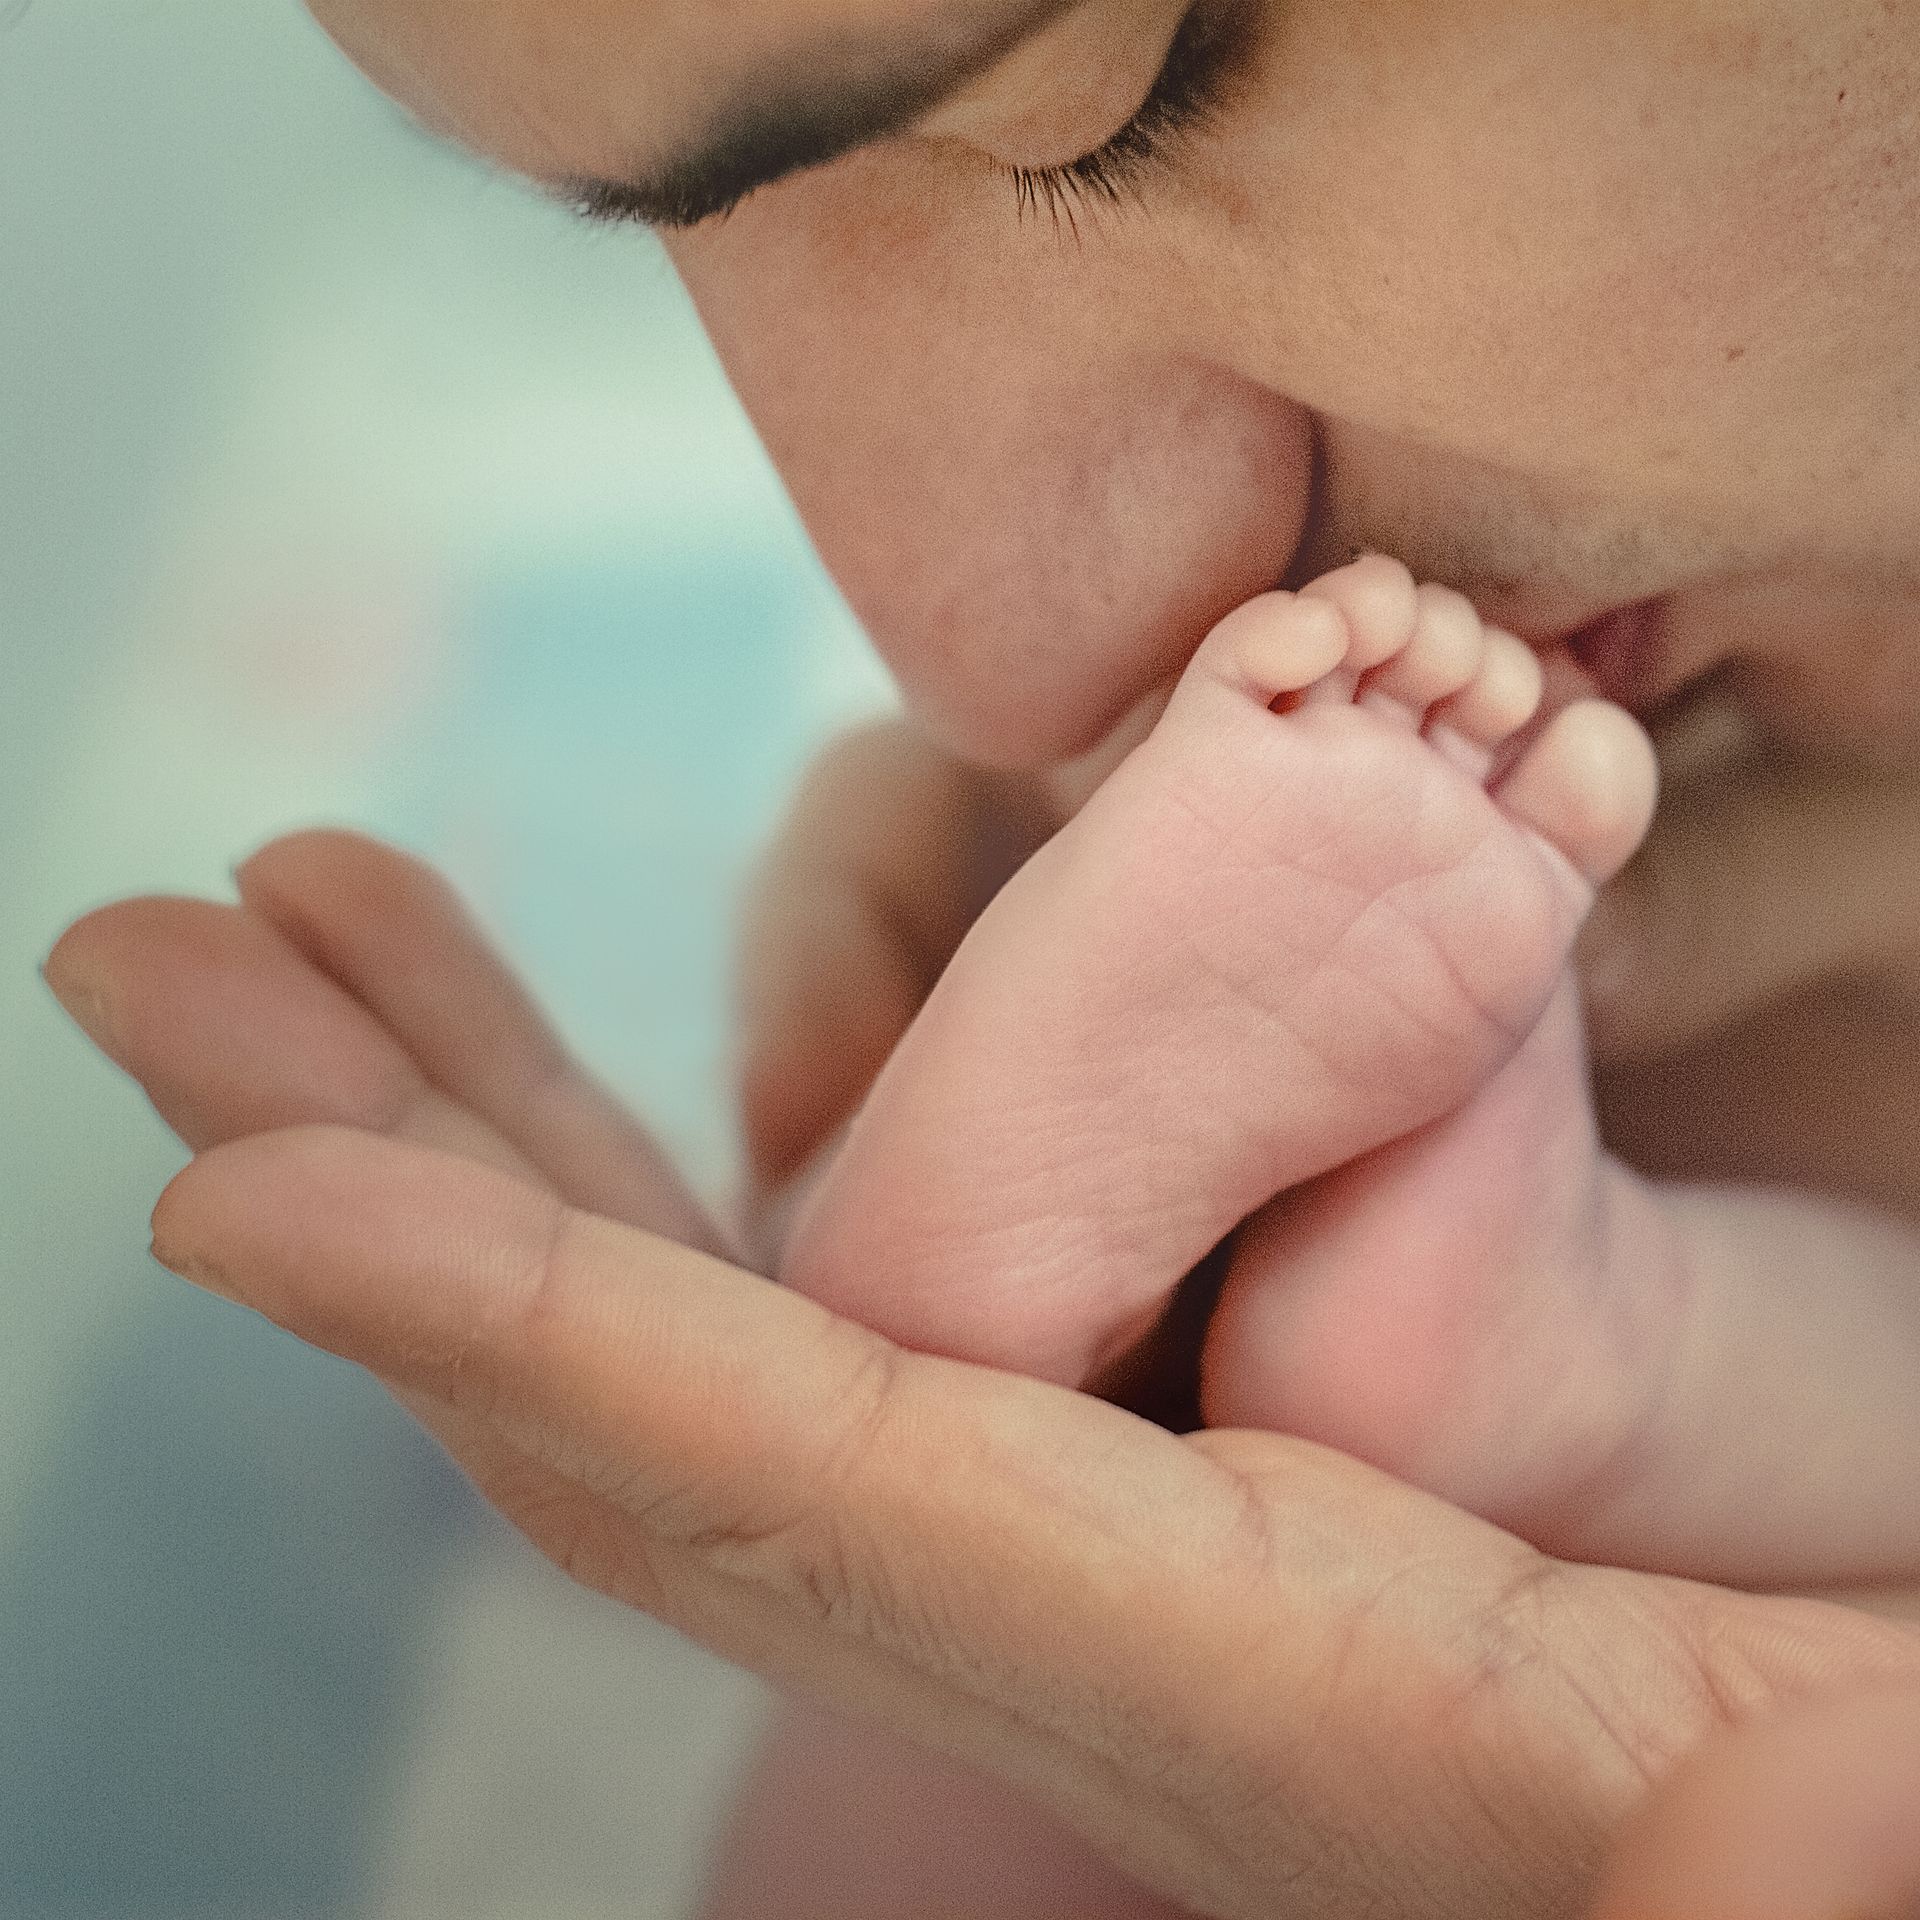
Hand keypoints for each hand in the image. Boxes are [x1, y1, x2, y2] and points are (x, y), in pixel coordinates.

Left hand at [45, 831, 1919, 1919]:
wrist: (1793, 1726)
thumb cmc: (1834, 1749)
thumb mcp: (1834, 1806)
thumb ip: (1759, 1854)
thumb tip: (1725, 1865)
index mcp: (1228, 1682)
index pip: (809, 1493)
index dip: (519, 1340)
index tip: (236, 1200)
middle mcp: (1065, 1594)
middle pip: (643, 1388)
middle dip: (380, 1162)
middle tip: (147, 955)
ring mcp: (1039, 1506)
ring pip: (676, 1294)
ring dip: (461, 1096)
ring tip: (289, 908)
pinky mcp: (1063, 1432)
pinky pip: (781, 1278)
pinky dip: (618, 1152)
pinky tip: (502, 1040)